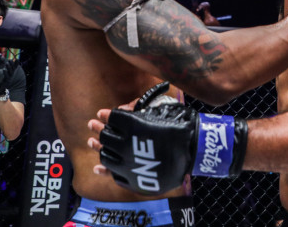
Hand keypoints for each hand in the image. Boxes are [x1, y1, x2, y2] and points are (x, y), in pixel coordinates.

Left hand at [0, 58, 19, 96]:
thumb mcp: (1, 70)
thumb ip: (2, 64)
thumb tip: (2, 57)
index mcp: (10, 72)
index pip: (14, 67)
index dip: (16, 63)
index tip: (17, 59)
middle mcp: (11, 75)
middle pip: (12, 69)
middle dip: (11, 64)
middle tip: (10, 60)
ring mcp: (9, 79)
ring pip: (10, 72)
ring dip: (9, 68)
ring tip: (7, 63)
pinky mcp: (6, 82)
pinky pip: (6, 77)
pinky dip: (5, 73)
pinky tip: (4, 70)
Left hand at [89, 89, 246, 194]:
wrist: (196, 149)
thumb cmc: (179, 124)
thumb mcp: (159, 109)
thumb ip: (137, 109)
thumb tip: (121, 109)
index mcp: (133, 125)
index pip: (112, 119)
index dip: (107, 115)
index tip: (102, 114)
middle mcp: (127, 145)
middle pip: (105, 137)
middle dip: (98, 129)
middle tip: (92, 125)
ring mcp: (129, 164)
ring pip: (106, 156)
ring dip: (98, 148)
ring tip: (92, 142)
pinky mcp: (134, 180)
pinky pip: (114, 175)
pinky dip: (105, 170)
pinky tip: (98, 166)